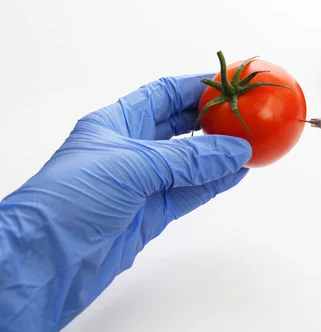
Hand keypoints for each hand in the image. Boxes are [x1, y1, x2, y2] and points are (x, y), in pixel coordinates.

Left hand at [0, 74, 251, 330]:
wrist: (45, 261)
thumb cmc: (69, 200)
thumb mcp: (131, 165)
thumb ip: (187, 158)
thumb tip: (235, 150)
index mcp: (115, 123)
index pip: (162, 95)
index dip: (195, 87)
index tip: (228, 84)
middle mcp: (130, 149)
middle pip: (179, 127)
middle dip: (212, 121)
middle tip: (244, 116)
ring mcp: (142, 183)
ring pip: (190, 162)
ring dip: (219, 155)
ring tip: (250, 146)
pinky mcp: (151, 213)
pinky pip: (190, 192)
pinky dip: (214, 183)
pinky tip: (236, 174)